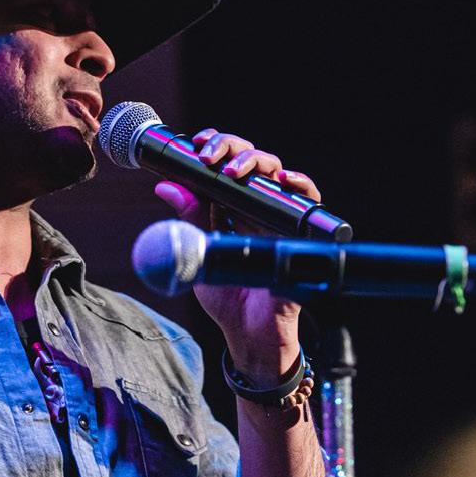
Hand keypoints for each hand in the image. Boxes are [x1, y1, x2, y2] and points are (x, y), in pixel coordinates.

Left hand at [151, 128, 322, 380]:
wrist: (249, 333)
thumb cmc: (228, 295)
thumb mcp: (199, 253)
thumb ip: (188, 219)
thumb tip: (166, 187)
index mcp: (232, 207)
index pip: (227, 162)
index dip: (215, 145)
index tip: (196, 142)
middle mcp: (257, 207)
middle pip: (252, 159)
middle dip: (230, 147)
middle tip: (209, 156)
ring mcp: (280, 218)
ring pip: (277, 172)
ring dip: (257, 161)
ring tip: (234, 170)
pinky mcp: (300, 234)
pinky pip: (309, 203)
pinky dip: (301, 186)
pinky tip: (285, 181)